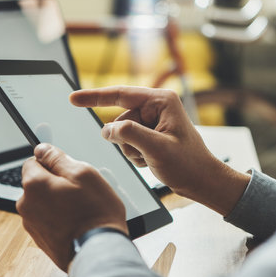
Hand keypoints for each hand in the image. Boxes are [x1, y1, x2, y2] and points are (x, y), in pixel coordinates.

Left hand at [16, 143, 127, 271]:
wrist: (98, 252)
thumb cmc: (95, 213)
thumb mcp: (83, 173)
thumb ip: (58, 158)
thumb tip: (42, 149)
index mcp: (34, 184)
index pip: (33, 161)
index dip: (52, 163)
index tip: (68, 172)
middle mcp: (26, 205)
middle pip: (37, 184)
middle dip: (55, 184)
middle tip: (79, 193)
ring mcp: (31, 225)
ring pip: (43, 203)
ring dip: (57, 203)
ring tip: (80, 211)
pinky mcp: (40, 241)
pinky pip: (47, 221)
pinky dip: (59, 220)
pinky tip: (77, 224)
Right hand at [70, 86, 249, 215]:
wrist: (202, 181)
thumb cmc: (189, 164)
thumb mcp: (157, 149)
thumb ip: (130, 135)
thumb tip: (107, 129)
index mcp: (161, 101)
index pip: (120, 95)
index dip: (94, 97)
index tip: (73, 98)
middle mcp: (156, 107)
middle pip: (120, 119)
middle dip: (126, 140)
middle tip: (145, 153)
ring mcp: (153, 121)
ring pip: (122, 133)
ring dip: (131, 150)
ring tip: (151, 158)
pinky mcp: (151, 134)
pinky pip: (128, 142)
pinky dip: (135, 154)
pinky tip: (151, 160)